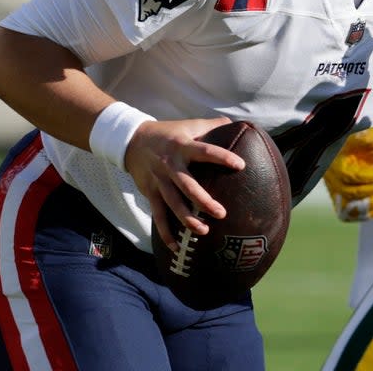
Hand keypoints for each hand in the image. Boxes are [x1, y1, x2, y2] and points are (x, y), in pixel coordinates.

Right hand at [123, 116, 245, 250]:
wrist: (131, 140)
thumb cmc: (168, 133)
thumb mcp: (188, 125)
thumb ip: (212, 126)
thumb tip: (236, 124)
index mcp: (182, 146)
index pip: (205, 152)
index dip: (222, 157)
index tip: (240, 166)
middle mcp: (170, 165)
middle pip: (187, 185)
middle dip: (203, 201)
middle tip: (221, 213)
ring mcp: (159, 181)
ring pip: (172, 204)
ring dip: (187, 220)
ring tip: (204, 231)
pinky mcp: (150, 192)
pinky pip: (158, 215)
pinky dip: (165, 233)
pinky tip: (175, 247)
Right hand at [323, 125, 372, 221]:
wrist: (370, 153)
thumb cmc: (371, 142)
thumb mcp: (370, 134)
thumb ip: (368, 136)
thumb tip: (367, 138)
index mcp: (335, 162)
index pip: (351, 176)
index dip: (372, 176)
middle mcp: (332, 181)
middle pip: (352, 193)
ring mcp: (337, 196)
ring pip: (354, 209)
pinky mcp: (344, 207)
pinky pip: (357, 216)